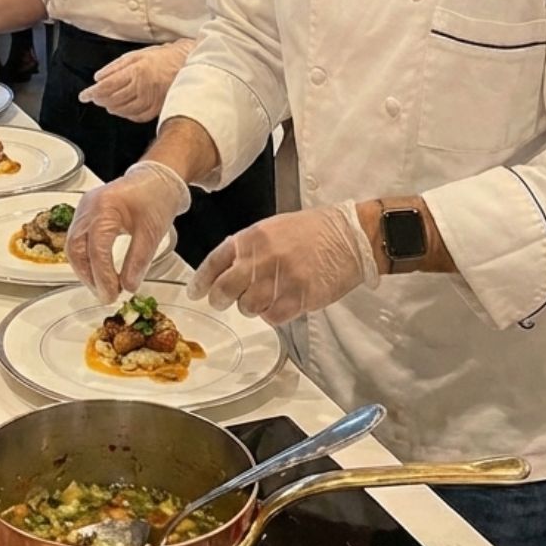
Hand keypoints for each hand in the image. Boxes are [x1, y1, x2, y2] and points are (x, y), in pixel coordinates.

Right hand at [66, 162, 191, 303]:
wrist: (157, 178)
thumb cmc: (156, 197)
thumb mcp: (153, 232)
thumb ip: (138, 260)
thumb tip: (128, 287)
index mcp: (105, 207)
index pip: (97, 249)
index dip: (103, 276)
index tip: (113, 295)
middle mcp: (89, 207)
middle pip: (76, 249)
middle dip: (89, 276)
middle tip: (106, 295)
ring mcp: (84, 209)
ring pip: (73, 246)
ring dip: (85, 270)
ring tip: (104, 287)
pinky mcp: (86, 214)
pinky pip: (78, 239)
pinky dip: (86, 259)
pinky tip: (99, 272)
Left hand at [78, 40, 194, 122]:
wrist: (186, 63)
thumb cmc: (161, 57)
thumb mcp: (135, 55)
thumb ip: (114, 67)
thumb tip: (97, 78)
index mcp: (135, 71)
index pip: (106, 86)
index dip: (92, 93)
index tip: (83, 96)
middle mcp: (142, 87)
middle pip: (113, 100)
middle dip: (100, 100)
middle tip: (94, 98)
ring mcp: (151, 99)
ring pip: (124, 110)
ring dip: (111, 108)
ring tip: (106, 103)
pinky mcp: (158, 108)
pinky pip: (137, 116)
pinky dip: (126, 114)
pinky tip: (122, 109)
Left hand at [187, 202, 379, 324]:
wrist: (348, 236)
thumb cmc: (311, 231)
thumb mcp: (272, 228)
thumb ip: (248, 248)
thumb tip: (225, 269)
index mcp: (252, 237)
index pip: (215, 262)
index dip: (201, 281)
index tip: (196, 293)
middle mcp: (262, 257)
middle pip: (225, 289)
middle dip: (221, 299)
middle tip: (224, 301)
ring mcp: (281, 278)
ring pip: (248, 306)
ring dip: (251, 306)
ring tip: (264, 297)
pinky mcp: (300, 297)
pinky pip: (272, 316)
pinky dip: (272, 314)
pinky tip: (280, 303)